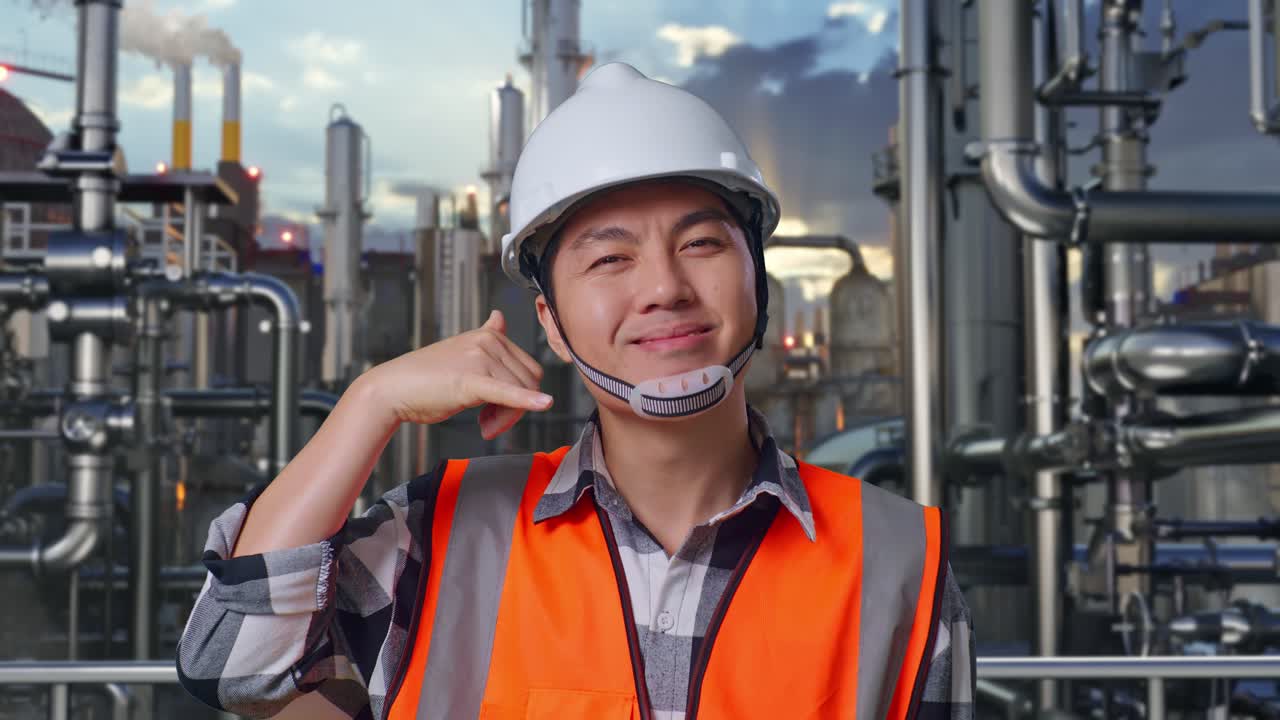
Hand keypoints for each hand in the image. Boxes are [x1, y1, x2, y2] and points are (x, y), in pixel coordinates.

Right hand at [365, 309, 551, 438]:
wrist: (393, 389)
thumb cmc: (426, 377)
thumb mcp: (462, 351)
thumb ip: (487, 336)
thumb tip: (500, 316)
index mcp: (490, 335)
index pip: (528, 369)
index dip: (521, 395)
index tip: (497, 411)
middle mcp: (488, 342)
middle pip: (529, 382)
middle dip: (514, 409)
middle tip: (489, 425)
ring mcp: (480, 358)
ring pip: (520, 394)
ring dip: (504, 418)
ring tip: (483, 425)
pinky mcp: (471, 380)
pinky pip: (507, 393)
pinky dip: (526, 401)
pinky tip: (543, 404)